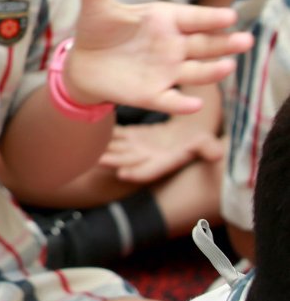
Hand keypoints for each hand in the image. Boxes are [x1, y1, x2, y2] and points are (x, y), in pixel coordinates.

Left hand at [62, 0, 249, 112]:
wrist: (83, 63)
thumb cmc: (98, 29)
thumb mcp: (94, 4)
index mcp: (164, 20)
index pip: (193, 18)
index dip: (211, 18)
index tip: (229, 16)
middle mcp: (172, 45)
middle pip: (206, 44)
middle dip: (226, 43)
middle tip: (246, 41)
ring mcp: (166, 70)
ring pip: (196, 71)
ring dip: (212, 71)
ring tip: (227, 66)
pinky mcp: (152, 93)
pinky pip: (171, 100)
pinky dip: (181, 103)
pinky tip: (193, 105)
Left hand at [100, 118, 225, 183]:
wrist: (187, 135)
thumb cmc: (198, 141)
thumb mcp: (206, 143)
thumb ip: (208, 149)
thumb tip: (218, 154)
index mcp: (164, 162)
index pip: (149, 171)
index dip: (137, 173)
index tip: (123, 173)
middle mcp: (145, 158)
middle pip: (126, 161)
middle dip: (110, 162)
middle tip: (95, 161)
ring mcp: (135, 148)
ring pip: (115, 149)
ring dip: (101, 149)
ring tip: (84, 148)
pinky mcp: (129, 137)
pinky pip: (114, 135)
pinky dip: (102, 132)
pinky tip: (89, 127)